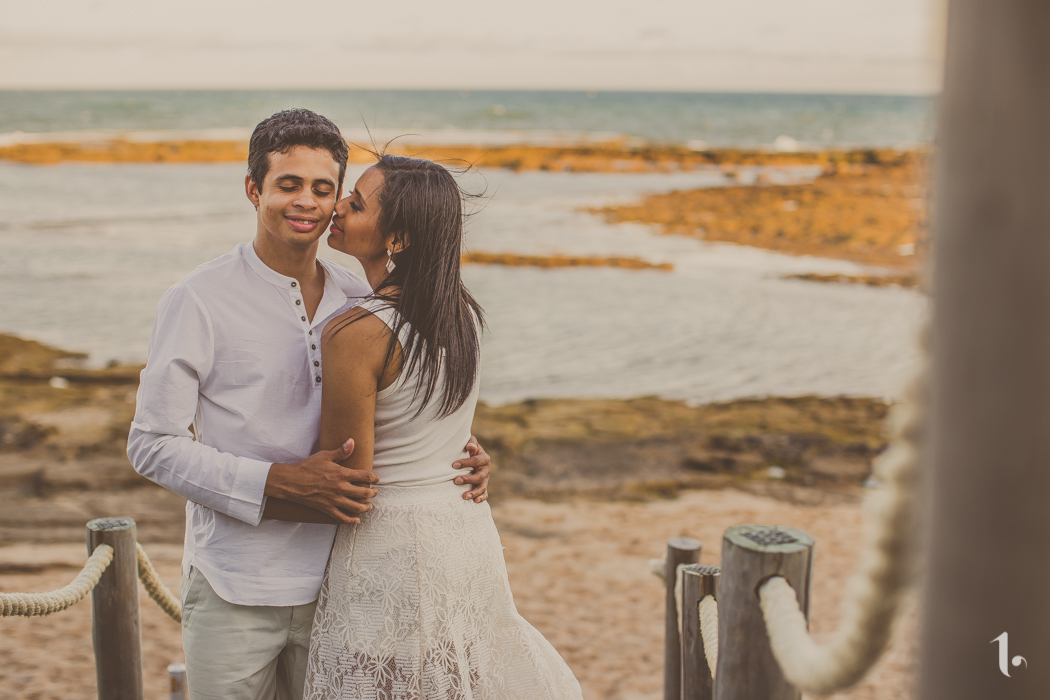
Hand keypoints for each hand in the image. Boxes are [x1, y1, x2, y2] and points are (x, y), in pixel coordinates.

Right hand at [265, 439, 379, 523]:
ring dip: (365, 507)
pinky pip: (341, 518)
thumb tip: (352, 441)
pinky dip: (351, 520)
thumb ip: (341, 451)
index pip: (364, 476)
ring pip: (356, 507)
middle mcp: (340, 488)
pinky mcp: (327, 509)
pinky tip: (356, 520)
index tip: (377, 479)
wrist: (291, 482)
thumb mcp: (325, 456)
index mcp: (341, 474)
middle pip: (363, 493)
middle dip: (372, 493)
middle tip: (374, 492)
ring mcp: (334, 500)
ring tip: (369, 505)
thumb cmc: (307, 467)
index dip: (374, 478)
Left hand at [453, 435, 489, 502]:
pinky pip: (485, 494)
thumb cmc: (469, 448)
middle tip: (456, 480)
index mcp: (484, 458)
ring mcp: (485, 479)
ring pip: (482, 487)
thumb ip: (471, 442)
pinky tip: (475, 501)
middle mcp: (486, 469)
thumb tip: (469, 446)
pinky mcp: (483, 486)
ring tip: (464, 496)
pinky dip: (481, 498)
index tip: (454, 465)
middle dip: (468, 479)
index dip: (466, 463)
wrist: (471, 456)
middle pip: (480, 476)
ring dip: (474, 492)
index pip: (476, 461)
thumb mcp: (471, 442)